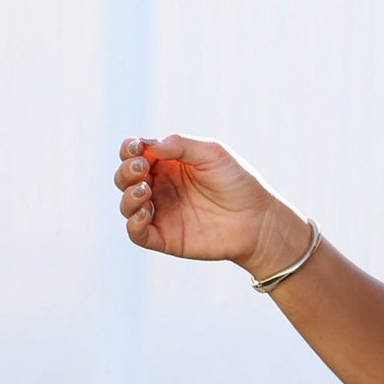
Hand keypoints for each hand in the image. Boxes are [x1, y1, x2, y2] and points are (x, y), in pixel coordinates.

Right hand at [113, 134, 306, 277]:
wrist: (258, 221)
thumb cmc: (238, 183)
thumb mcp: (212, 153)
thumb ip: (180, 145)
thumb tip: (147, 146)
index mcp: (169, 164)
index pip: (135, 154)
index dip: (129, 149)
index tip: (136, 148)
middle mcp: (161, 187)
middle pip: (125, 177)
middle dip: (126, 170)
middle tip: (143, 169)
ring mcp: (161, 213)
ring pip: (126, 204)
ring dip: (128, 195)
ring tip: (145, 191)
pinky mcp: (165, 238)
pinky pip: (136, 233)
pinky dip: (133, 223)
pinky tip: (145, 212)